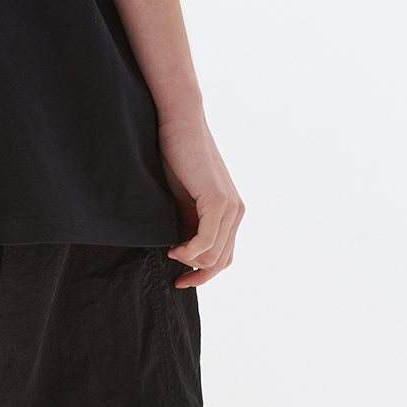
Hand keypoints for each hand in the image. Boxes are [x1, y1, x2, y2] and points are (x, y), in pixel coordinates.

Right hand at [159, 113, 244, 286]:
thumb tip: (181, 254)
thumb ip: (188, 226)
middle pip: (221, 261)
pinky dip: (189, 251)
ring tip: (170, 252)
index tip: (179, 281)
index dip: (202, 276)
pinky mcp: (217, 201)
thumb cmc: (176, 159)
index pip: (223, 257)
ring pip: (214, 255)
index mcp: (229, 213)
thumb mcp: (182, 202)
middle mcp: (235, 212)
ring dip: (190, 261)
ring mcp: (229, 207)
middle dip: (197, 274)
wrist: (178, 125)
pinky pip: (207, 241)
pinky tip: (174, 248)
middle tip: (174, 273)